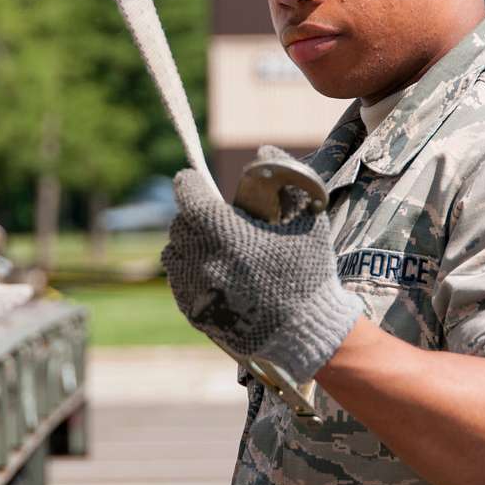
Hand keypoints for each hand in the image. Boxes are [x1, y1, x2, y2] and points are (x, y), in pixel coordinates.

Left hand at [161, 146, 361, 382]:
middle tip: (218, 222)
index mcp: (223, 231)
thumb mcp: (307, 218)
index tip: (199, 182)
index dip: (193, 182)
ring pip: (175, 252)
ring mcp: (193, 288)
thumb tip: (263, 151)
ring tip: (215, 248)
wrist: (306, 333)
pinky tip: (216, 275)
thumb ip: (285, 177)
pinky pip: (178, 281)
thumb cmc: (309, 272)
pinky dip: (190, 273)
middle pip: (181, 223)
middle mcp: (201, 258)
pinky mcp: (192, 312)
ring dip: (190, 245)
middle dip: (196, 217)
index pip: (187, 191)